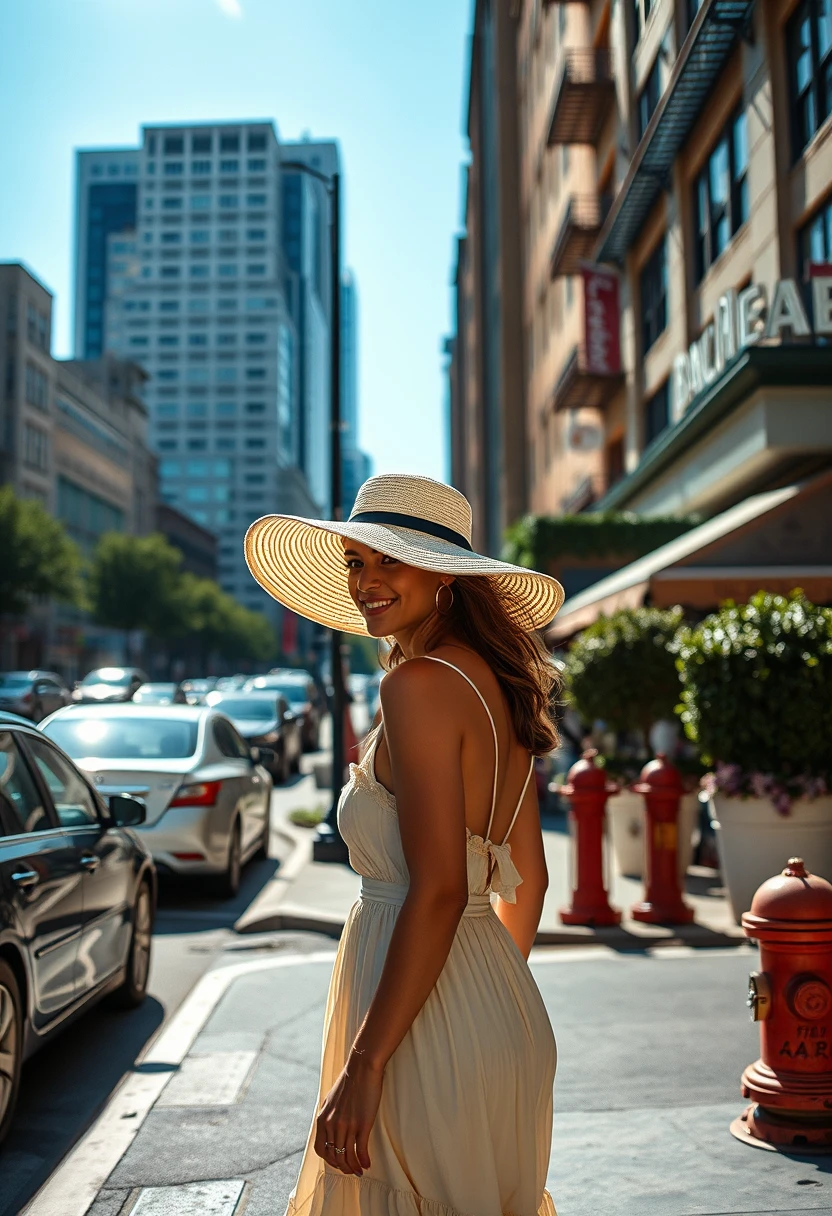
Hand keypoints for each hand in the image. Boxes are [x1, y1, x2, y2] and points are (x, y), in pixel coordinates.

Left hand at [314, 1054, 382, 1176]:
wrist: (362, 1067)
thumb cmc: (349, 1081)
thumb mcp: (331, 1099)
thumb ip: (328, 1115)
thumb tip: (329, 1127)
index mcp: (323, 1119)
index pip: (321, 1149)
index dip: (329, 1160)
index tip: (338, 1163)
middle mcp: (332, 1125)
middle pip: (334, 1156)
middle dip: (342, 1167)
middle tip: (351, 1170)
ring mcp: (347, 1126)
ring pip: (347, 1156)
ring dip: (354, 1167)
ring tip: (360, 1170)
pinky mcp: (361, 1125)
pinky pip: (360, 1150)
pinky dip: (363, 1160)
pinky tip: (368, 1164)